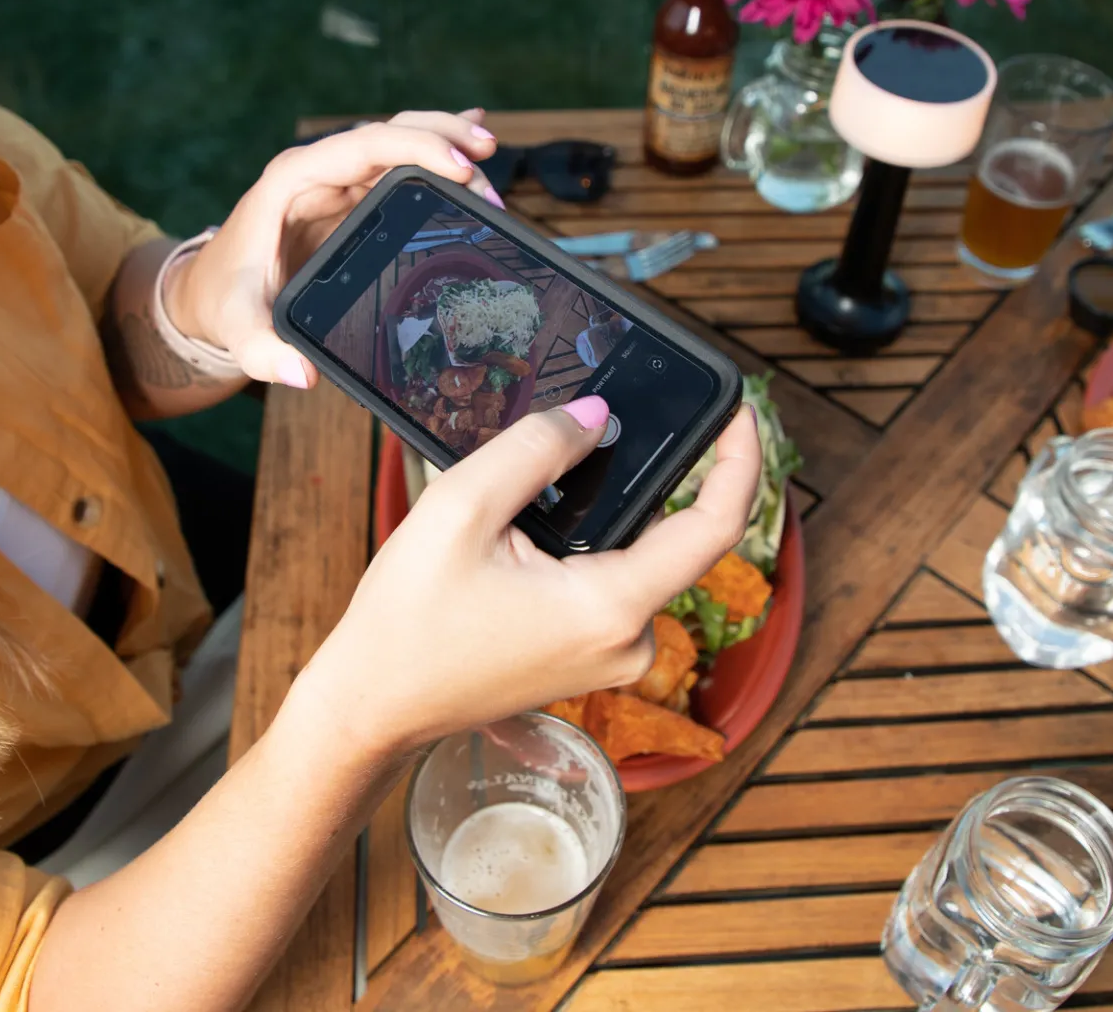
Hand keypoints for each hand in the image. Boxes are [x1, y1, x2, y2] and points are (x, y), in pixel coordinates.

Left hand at [168, 110, 501, 386]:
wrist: (210, 292)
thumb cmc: (224, 300)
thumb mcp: (236, 326)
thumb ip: (261, 350)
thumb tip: (300, 374)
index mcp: (292, 182)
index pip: (359, 148)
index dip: (413, 149)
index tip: (460, 170)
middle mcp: (318, 171)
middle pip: (387, 132)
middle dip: (440, 138)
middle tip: (486, 163)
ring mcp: (338, 182)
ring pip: (399, 142)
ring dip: (446, 142)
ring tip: (490, 150)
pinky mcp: (352, 200)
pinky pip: (399, 167)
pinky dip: (435, 155)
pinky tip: (472, 150)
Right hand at [295, 399, 761, 756]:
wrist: (371, 705)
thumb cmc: (406, 620)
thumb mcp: (460, 508)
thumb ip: (536, 449)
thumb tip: (598, 414)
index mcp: (611, 607)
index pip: (717, 525)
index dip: (741, 459)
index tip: (740, 408)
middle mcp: (628, 641)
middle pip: (682, 536)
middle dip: (669, 471)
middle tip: (642, 410)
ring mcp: (611, 655)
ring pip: (645, 556)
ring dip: (624, 505)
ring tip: (580, 453)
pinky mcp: (589, 655)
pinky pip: (618, 582)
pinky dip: (602, 539)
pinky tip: (553, 513)